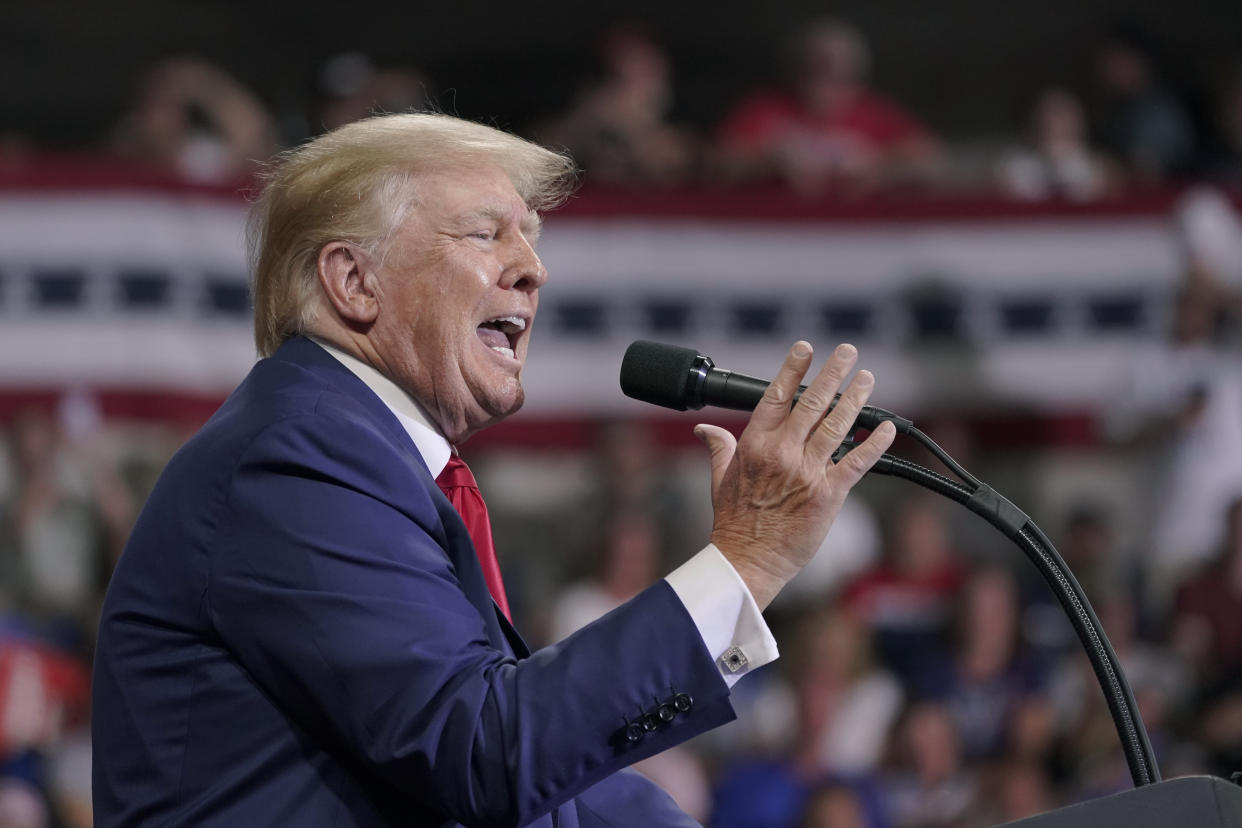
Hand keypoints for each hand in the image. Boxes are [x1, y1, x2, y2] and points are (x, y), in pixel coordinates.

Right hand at [694, 342, 895, 608]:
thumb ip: (719, 448)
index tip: (806, 349)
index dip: (793, 370)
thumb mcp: (719, 479)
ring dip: (854, 399)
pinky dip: (873, 443)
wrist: (748, 560)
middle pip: (812, 403)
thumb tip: (705, 429)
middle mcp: (782, 453)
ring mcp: (806, 472)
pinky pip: (856, 463)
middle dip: (833, 374)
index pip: (777, 396)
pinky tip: (885, 426)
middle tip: (848, 352)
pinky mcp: (827, 494)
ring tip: (867, 378)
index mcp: (755, 445)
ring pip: (836, 426)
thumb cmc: (734, 523)